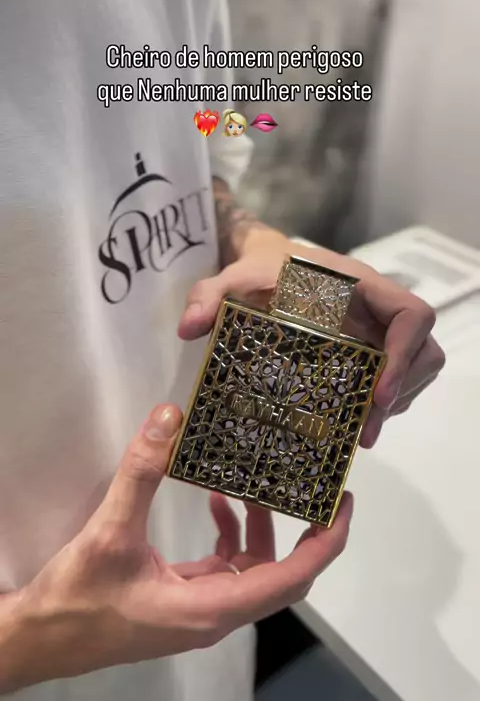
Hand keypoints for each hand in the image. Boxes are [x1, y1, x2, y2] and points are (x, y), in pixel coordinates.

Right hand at [0, 404, 352, 694]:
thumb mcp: (110, 533)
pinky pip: (223, 568)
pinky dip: (228, 535)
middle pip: (281, 575)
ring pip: (252, 569)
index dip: (325, 544)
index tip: (343, 505)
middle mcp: (215, 614)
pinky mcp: (181, 600)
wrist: (42, 638)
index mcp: (212, 607)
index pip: (291, 579)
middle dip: (302, 533)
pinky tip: (212, 502)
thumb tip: (170, 418)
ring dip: (259, 527)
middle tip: (314, 490)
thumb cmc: (80, 599)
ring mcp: (199, 610)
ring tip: (249, 483)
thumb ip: (141, 473)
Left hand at [178, 234, 445, 447]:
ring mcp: (379, 331)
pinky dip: (382, 403)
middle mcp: (378, 310)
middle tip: (366, 428)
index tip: (376, 393)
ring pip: (416, 369)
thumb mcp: (234, 279)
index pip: (412, 315)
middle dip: (402, 391)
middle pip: (424, 351)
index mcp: (360, 287)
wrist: (269, 268)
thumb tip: (189, 329)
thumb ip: (209, 296)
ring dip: (394, 402)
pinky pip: (396, 378)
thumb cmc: (260, 272)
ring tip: (357, 432)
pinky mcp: (372, 351)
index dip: (405, 354)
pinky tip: (352, 422)